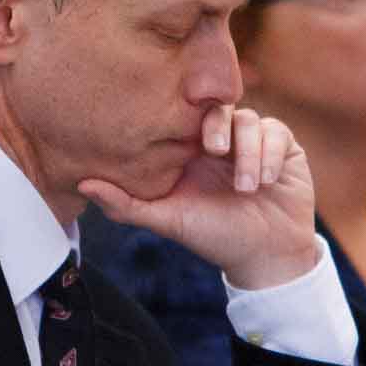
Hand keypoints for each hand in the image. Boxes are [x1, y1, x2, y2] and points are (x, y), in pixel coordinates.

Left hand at [79, 105, 317, 288]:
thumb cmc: (215, 238)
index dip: (187, 116)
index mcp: (193, 151)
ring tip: (248, 188)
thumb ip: (125, 205)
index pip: (187, 116)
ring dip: (249, 153)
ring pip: (250, 121)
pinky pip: (277, 132)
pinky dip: (271, 155)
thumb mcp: (168, 221)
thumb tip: (82, 183)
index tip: (187, 140)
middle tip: (214, 151)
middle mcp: (223, 141)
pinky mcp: (284, 148)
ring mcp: (254, 142)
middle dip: (218, 126)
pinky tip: (267, 181)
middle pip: (219, 107)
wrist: (267, 258)